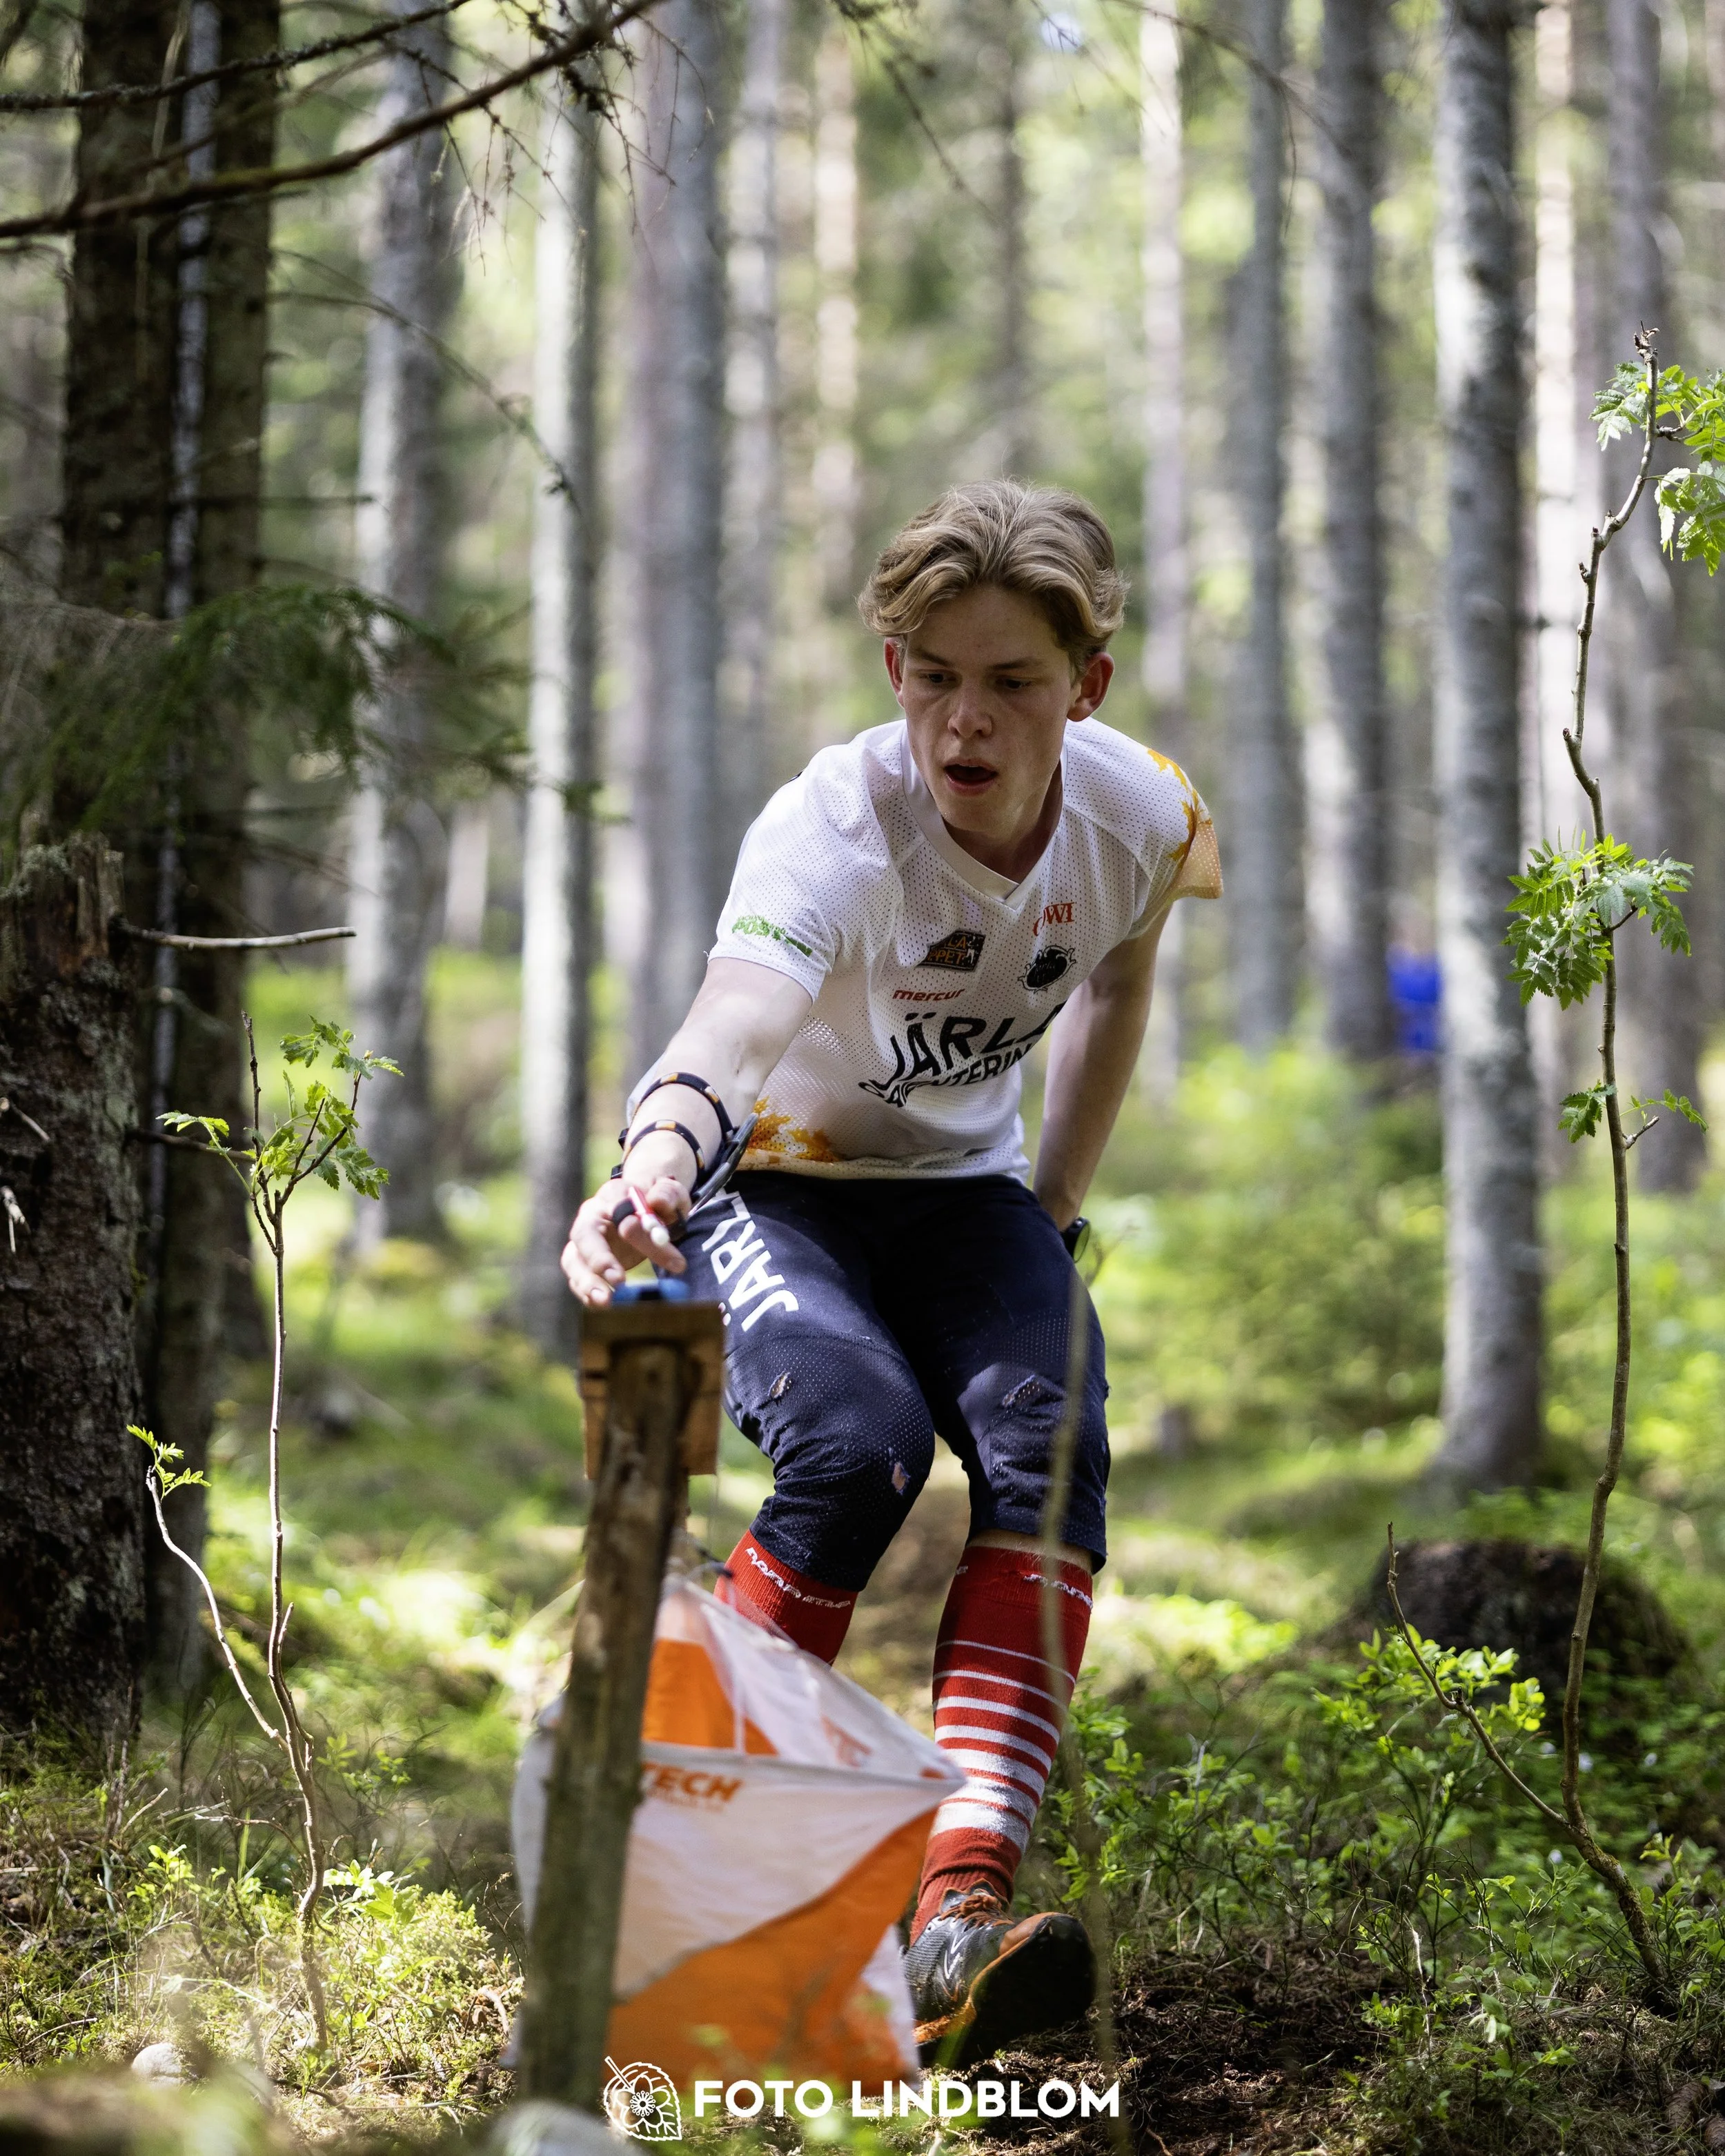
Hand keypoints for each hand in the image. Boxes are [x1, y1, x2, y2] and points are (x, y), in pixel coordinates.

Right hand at [560, 1133, 691, 1305]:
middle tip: (618, 1280)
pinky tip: (602, 1305)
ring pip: (573, 1260)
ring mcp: (583, 1242)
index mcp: (613, 1194)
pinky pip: (577, 1279)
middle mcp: (591, 1216)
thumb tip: (657, 1203)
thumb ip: (667, 1195)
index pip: (618, 1207)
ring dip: (586, 1282)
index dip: (634, 1229)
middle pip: (584, 1234)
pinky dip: (587, 1293)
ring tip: (606, 1301)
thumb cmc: (657, 1203)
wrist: (645, 1211)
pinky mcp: (583, 1263)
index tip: (656, 1245)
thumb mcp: (670, 1193)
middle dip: (599, 1259)